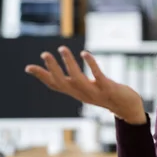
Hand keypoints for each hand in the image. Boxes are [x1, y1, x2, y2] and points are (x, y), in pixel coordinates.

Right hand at [25, 46, 146, 123]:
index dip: (42, 77)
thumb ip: (74, 83)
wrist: (128, 108)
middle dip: (53, 69)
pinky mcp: (109, 88)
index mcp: (77, 93)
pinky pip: (98, 76)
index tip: (28, 67)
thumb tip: (63, 76)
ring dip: (69, 64)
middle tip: (45, 54)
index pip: (55, 85)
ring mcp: (96, 93)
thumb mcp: (87, 89)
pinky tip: (85, 53)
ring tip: (62, 48)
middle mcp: (83, 94)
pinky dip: (91, 65)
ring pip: (78, 79)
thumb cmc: (106, 95)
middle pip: (63, 83)